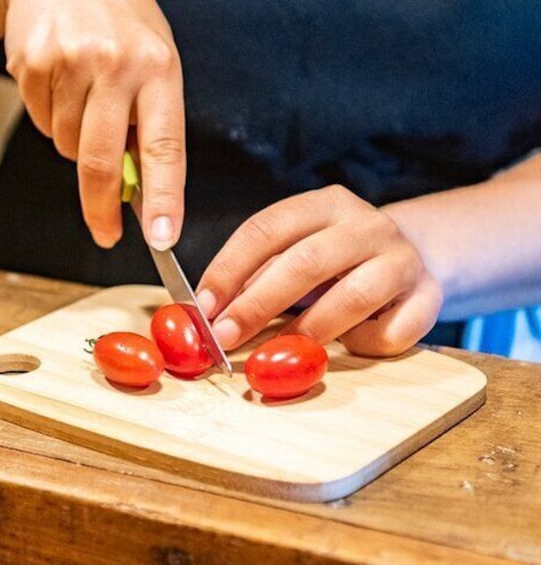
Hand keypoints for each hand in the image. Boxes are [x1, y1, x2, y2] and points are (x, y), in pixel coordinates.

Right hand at [4, 0, 184, 249]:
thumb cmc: (123, 23)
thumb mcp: (156, 63)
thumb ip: (149, 124)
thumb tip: (135, 189)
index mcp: (157, 68)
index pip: (164, 147)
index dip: (164, 198)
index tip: (163, 237)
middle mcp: (114, 65)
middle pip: (100, 161)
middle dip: (101, 208)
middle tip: (105, 232)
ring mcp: (68, 63)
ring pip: (66, 145)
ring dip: (75, 143)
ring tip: (85, 102)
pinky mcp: (31, 63)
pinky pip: (40, 122)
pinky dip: (51, 118)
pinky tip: (62, 85)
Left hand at [196, 185, 443, 356]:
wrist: (411, 258)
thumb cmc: (334, 262)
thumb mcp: (293, 254)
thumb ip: (254, 278)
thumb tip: (207, 316)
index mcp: (322, 205)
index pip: (266, 229)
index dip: (229, 269)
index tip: (203, 306)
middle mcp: (366, 224)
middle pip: (306, 262)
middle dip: (258, 303)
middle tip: (226, 337)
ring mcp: (402, 258)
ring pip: (354, 296)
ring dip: (309, 329)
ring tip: (280, 352)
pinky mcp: (429, 296)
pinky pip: (394, 330)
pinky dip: (365, 344)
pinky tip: (350, 344)